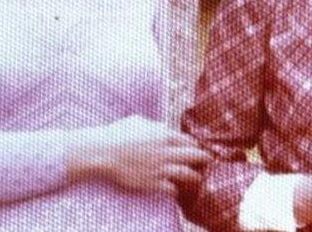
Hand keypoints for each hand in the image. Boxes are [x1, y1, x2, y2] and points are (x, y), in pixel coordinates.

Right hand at [67, 115, 211, 195]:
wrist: (103, 152)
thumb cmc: (117, 133)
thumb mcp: (138, 121)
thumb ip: (155, 124)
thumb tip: (164, 127)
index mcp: (163, 135)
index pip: (188, 141)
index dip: (195, 146)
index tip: (197, 149)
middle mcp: (165, 151)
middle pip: (194, 156)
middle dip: (204, 159)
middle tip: (208, 162)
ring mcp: (159, 168)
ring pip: (187, 174)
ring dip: (195, 177)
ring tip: (198, 179)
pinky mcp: (151, 182)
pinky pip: (171, 188)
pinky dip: (176, 190)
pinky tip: (176, 190)